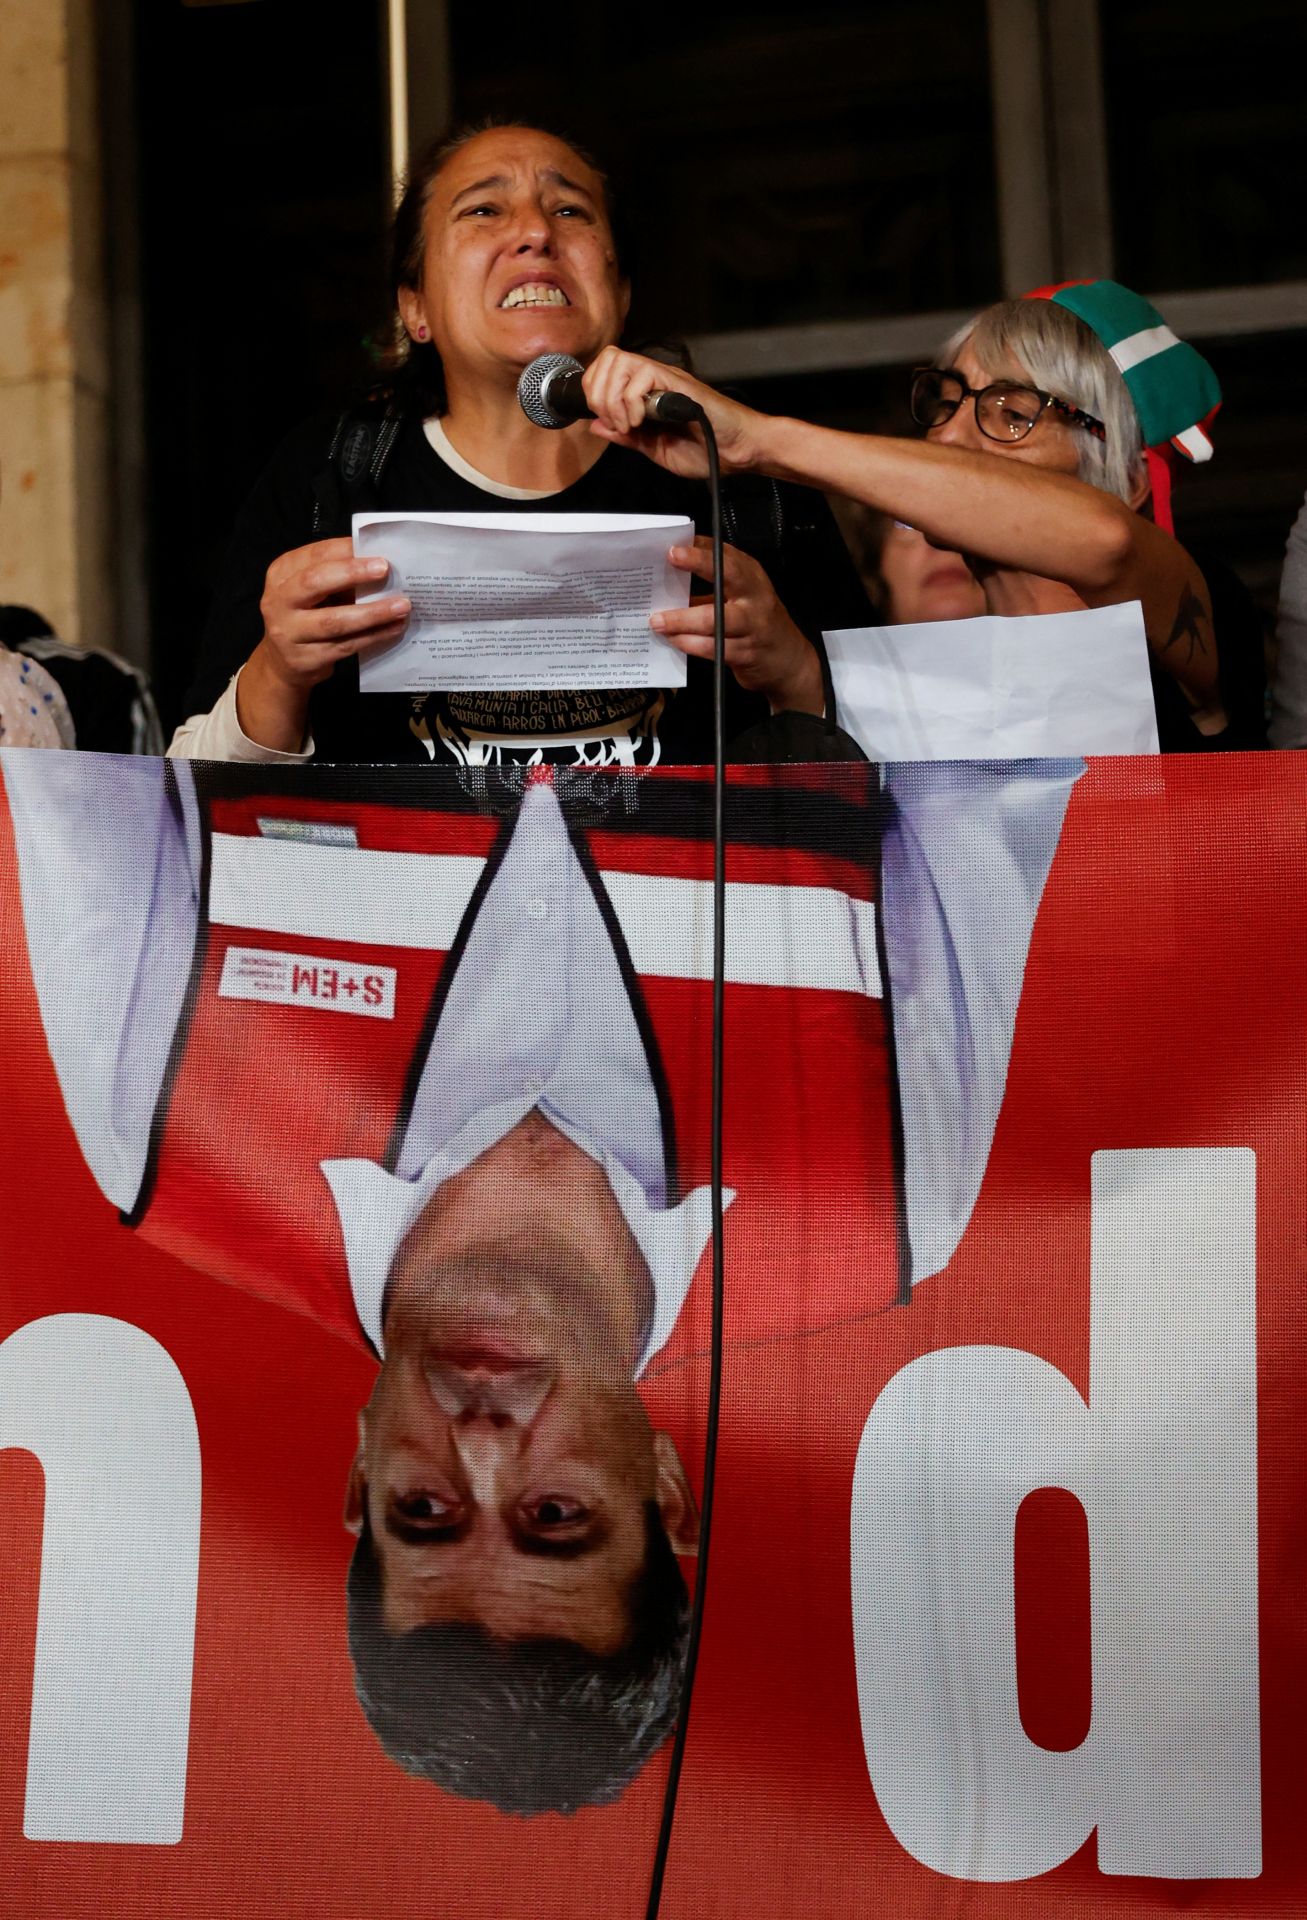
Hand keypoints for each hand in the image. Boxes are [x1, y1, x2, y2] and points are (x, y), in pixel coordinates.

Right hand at [237, 538, 409, 751]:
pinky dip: (373, 636)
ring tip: (401, 606)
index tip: (376, 548)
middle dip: (352, 573)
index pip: (314, 556)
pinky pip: (345, 646)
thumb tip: (381, 564)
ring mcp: (288, 632)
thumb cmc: (305, 616)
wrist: (283, 663)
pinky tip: (394, 628)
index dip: (345, 551)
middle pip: (314, 582)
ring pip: (333, 621)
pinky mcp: (305, 659)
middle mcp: (278, 601)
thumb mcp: (311, 591)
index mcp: (281, 574)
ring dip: (372, 613)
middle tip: (385, 569)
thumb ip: (336, 576)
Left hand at [581, 347, 765, 479]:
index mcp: (645, 392)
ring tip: (629, 424)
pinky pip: (642, 376)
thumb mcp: (654, 448)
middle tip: (615, 422)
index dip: (594, 390)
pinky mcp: (678, 383)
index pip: (605, 369)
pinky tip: (642, 421)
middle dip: (600, 395)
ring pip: (621, 363)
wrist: (736, 451)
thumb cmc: (706, 450)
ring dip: (615, 397)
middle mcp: (653, 379)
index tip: (605, 420)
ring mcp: (666, 378)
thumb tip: (597, 425)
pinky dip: (632, 402)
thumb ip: (626, 437)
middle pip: (608, 359)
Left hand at [652, 537, 823, 714]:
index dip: (701, 547)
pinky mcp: (747, 652)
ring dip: (683, 619)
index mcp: (752, 577)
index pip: (727, 554)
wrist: (789, 661)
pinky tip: (675, 640)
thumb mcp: (742, 597)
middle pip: (729, 574)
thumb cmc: (758, 624)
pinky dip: (691, 643)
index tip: (675, 543)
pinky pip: (714, 647)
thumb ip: (713, 583)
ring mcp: (753, 625)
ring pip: (715, 618)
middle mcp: (755, 597)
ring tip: (658, 620)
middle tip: (671, 558)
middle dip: (699, 563)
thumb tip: (672, 572)